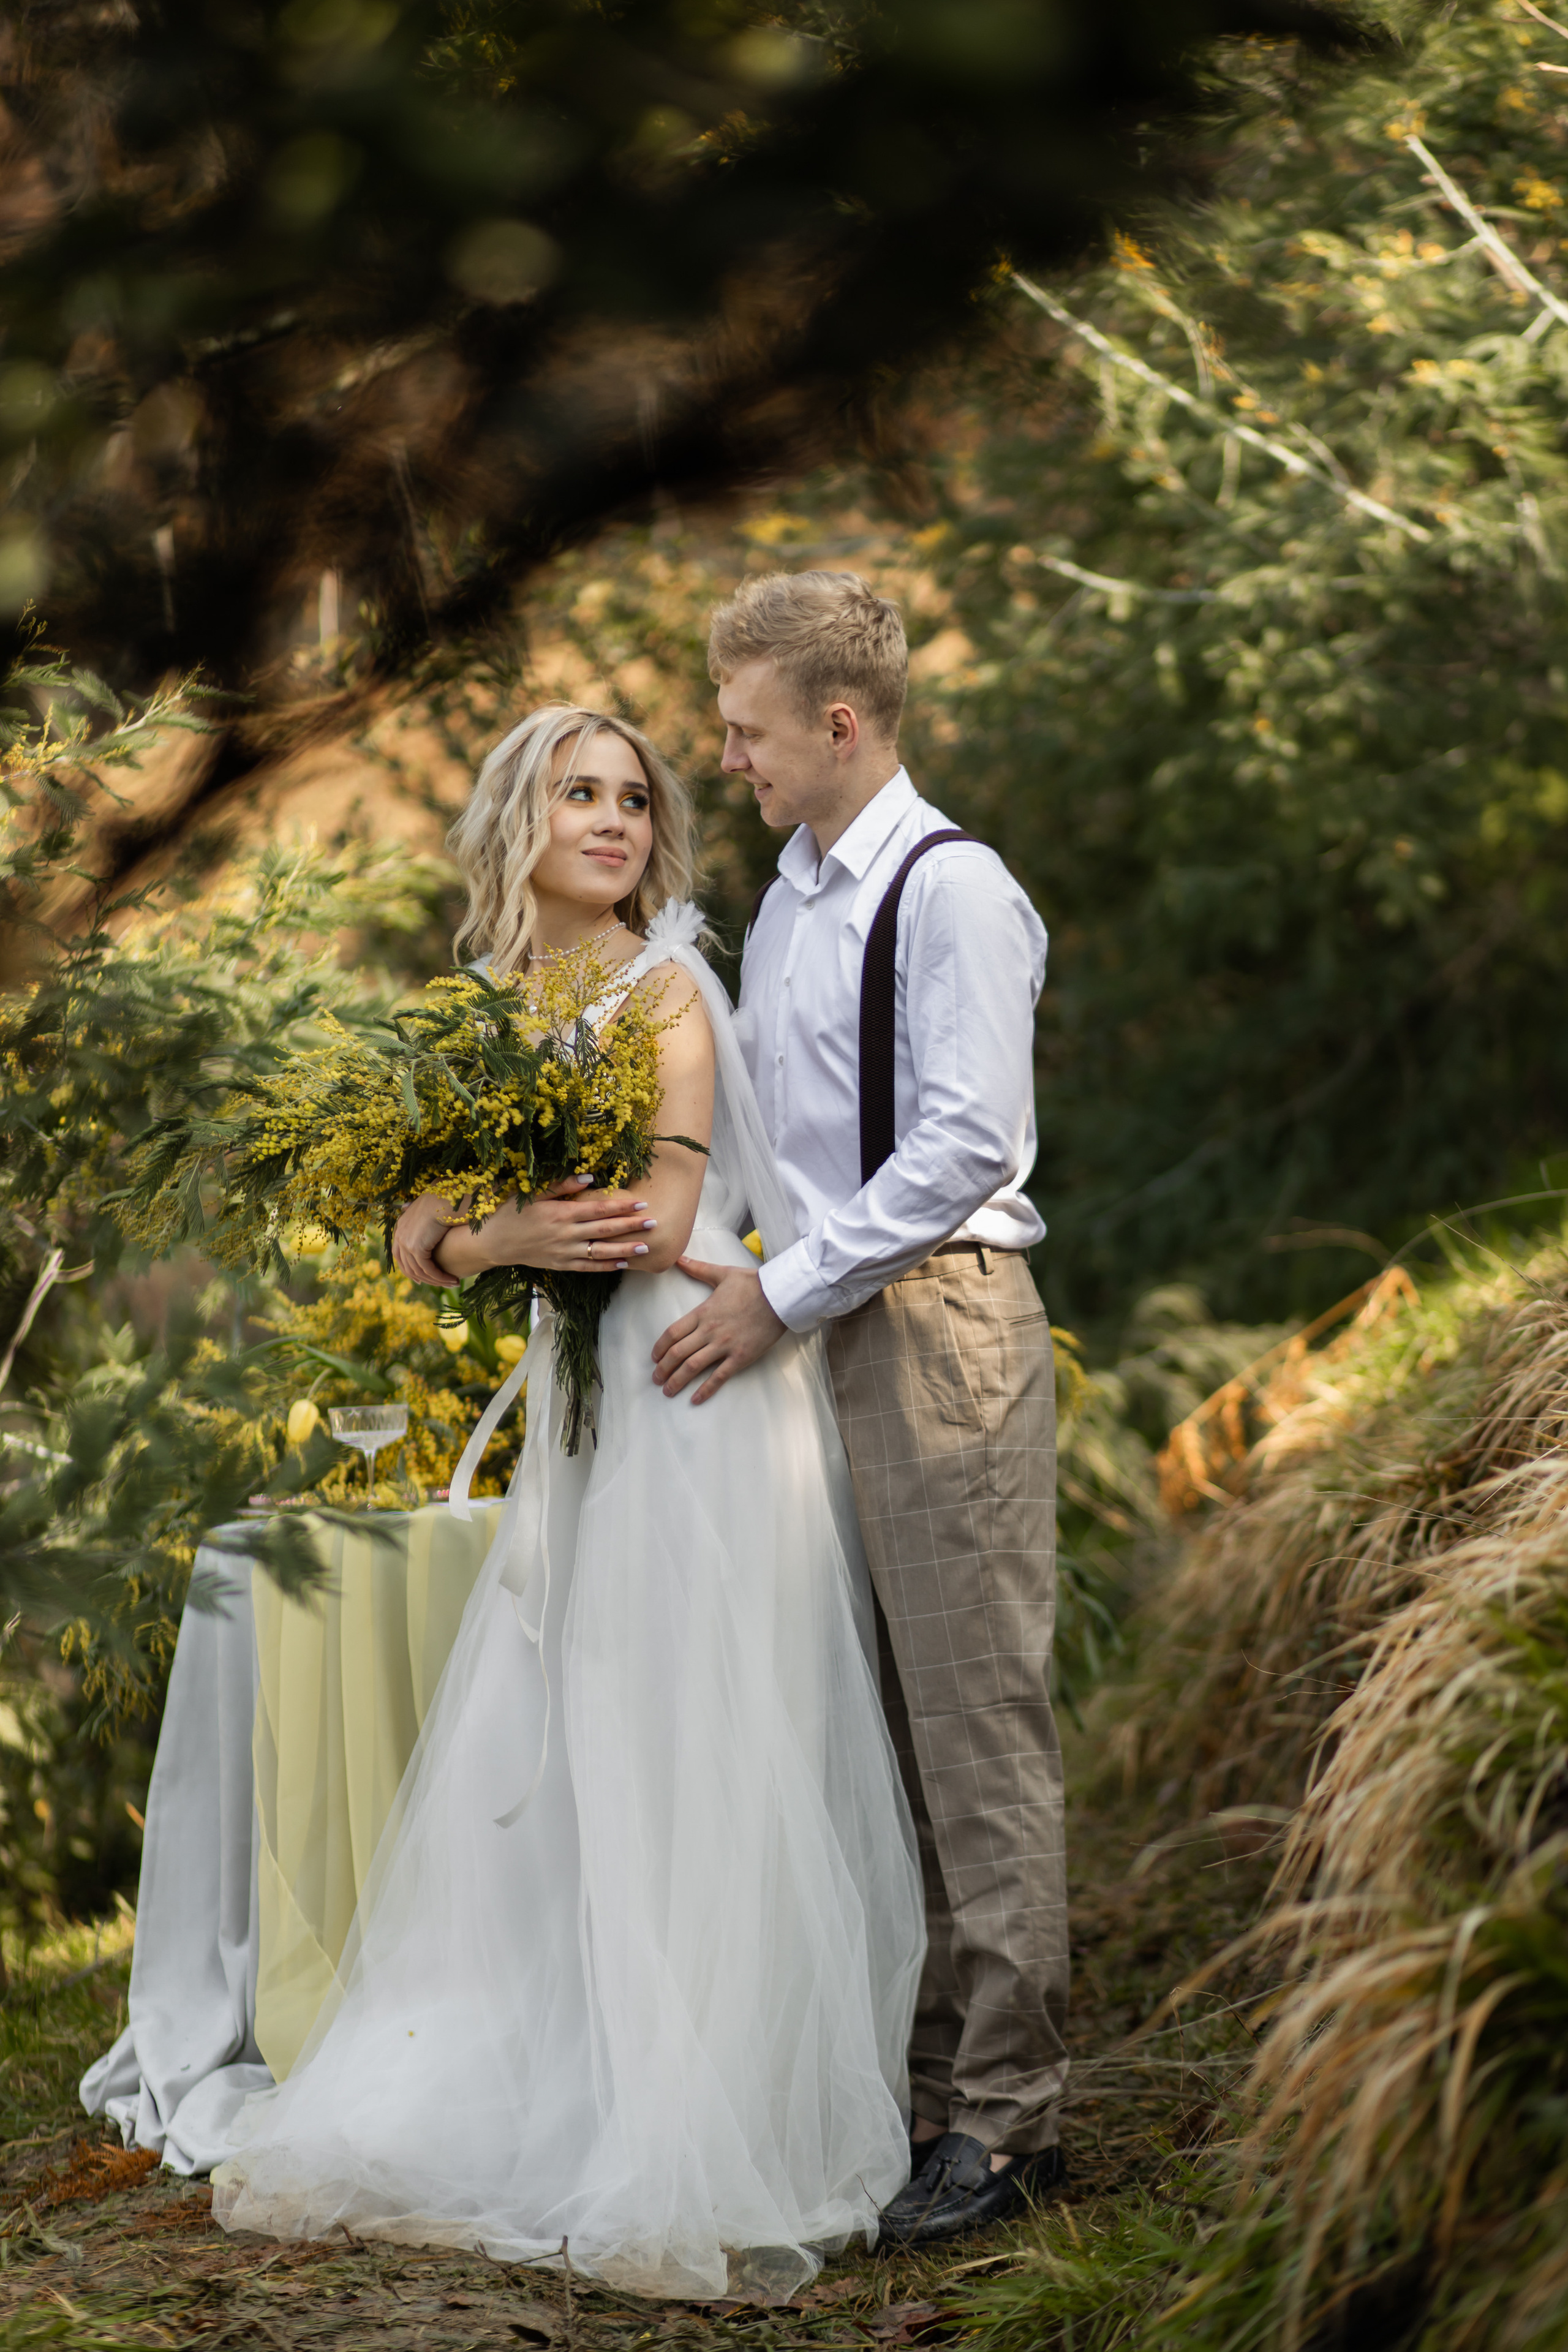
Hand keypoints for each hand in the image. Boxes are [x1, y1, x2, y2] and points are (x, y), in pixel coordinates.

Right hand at [391, 1180, 656, 1285]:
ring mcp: (563, 1252)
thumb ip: (561, 1184)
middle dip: (630, 1227)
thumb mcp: (532, 1193)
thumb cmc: (510, 1213)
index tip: (641, 1203)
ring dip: (624, 1250)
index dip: (620, 1207)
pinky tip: (623, 1264)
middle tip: (653, 1223)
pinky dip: (606, 1266)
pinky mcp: (560, 1265)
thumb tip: (589, 1176)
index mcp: (559, 1213)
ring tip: (645, 1247)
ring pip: (600, 1252)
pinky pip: (587, 1267)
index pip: (597, 1209)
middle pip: (604, 1231)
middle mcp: (565, 1235)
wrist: (491, 1243)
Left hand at [391, 1192, 463, 1285]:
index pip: (399, 1254)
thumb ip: (413, 1208)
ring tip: (451, 1282)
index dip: (410, 1268)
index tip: (422, 1277)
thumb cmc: (439, 1199)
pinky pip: (427, 1268)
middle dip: (422, 1278)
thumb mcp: (422, 1205)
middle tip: (437, 1283)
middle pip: (407, 1266)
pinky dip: (439, 1276)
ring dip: (436, 1280)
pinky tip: (450, 1278)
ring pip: (419, 1270)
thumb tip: (405, 1206)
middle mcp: (399, 1235)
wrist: (443, 1198)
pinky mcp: (416, 1248)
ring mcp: (406, 1242)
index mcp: (400, 1227)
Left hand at [650, 1260, 786, 1403]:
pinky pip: (719, 1377)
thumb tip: (678, 1258)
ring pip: (693, 1367)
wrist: (780, 1295)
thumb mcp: (722, 1274)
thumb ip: (698, 1269)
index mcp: (703, 1313)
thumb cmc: (753, 1284)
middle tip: (655, 1379)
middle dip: (663, 1369)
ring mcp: (724, 1345)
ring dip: (677, 1381)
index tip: (654, 1357)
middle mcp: (709, 1331)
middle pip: (677, 1353)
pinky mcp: (740, 1357)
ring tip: (667, 1391)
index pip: (672, 1333)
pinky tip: (695, 1400)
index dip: (659, 1348)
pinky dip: (705, 1390)